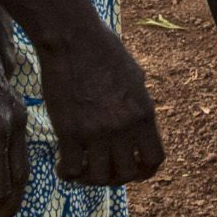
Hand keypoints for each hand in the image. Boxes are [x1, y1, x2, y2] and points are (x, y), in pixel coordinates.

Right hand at [31, 18, 167, 188]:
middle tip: (101, 170)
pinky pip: (72, 169)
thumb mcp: (134, 76)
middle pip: (126, 174)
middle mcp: (124, 127)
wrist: (73, 37)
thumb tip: (138, 121)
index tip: (131, 171)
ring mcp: (96, 131)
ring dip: (90, 179)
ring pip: (99, 177)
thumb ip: (138, 103)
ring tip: (81, 170)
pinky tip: (62, 165)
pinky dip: (68, 173)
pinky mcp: (69, 131)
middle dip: (114, 178)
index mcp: (143, 113)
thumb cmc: (102, 50)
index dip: (143, 172)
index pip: (154, 160)